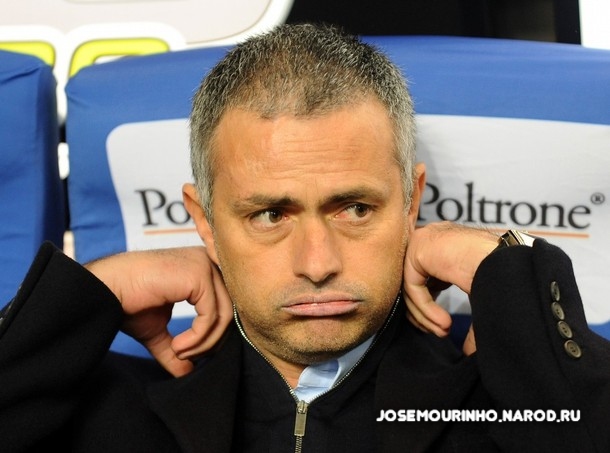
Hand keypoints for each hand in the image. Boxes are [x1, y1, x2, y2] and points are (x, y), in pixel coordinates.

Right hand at [86, 246, 232, 376]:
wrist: (105, 288)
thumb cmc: (127, 302)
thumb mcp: (157, 330)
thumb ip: (176, 347)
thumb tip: (187, 373)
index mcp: (201, 269)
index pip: (224, 305)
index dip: (214, 335)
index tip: (190, 355)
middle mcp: (207, 262)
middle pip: (228, 310)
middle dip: (211, 342)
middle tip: (186, 358)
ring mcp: (204, 265)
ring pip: (223, 314)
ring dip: (204, 343)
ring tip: (179, 354)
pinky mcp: (198, 274)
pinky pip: (210, 315)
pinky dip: (197, 337)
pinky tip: (177, 347)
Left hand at [402, 221, 497, 353]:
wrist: (508, 263)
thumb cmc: (503, 277)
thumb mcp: (482, 299)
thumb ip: (471, 323)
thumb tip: (468, 352)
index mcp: (448, 250)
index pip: (426, 280)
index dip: (429, 308)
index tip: (443, 328)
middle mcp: (434, 242)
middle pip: (414, 284)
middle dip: (424, 314)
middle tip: (441, 332)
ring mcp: (424, 241)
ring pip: (411, 287)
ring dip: (426, 315)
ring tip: (444, 330)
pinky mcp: (419, 248)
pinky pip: (413, 285)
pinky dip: (425, 307)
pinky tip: (443, 321)